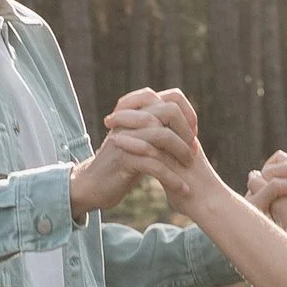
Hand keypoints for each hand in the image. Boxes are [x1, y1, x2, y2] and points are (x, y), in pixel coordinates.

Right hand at [71, 85, 200, 218]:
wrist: (92, 186)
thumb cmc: (121, 166)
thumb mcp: (140, 143)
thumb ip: (157, 131)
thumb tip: (186, 127)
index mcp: (137, 113)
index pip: (171, 97)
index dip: (188, 113)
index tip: (193, 135)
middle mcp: (130, 121)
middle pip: (168, 111)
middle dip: (186, 132)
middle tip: (193, 152)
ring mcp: (125, 138)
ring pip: (162, 135)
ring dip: (181, 152)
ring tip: (189, 167)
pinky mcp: (122, 160)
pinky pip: (153, 164)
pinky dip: (171, 178)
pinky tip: (182, 189)